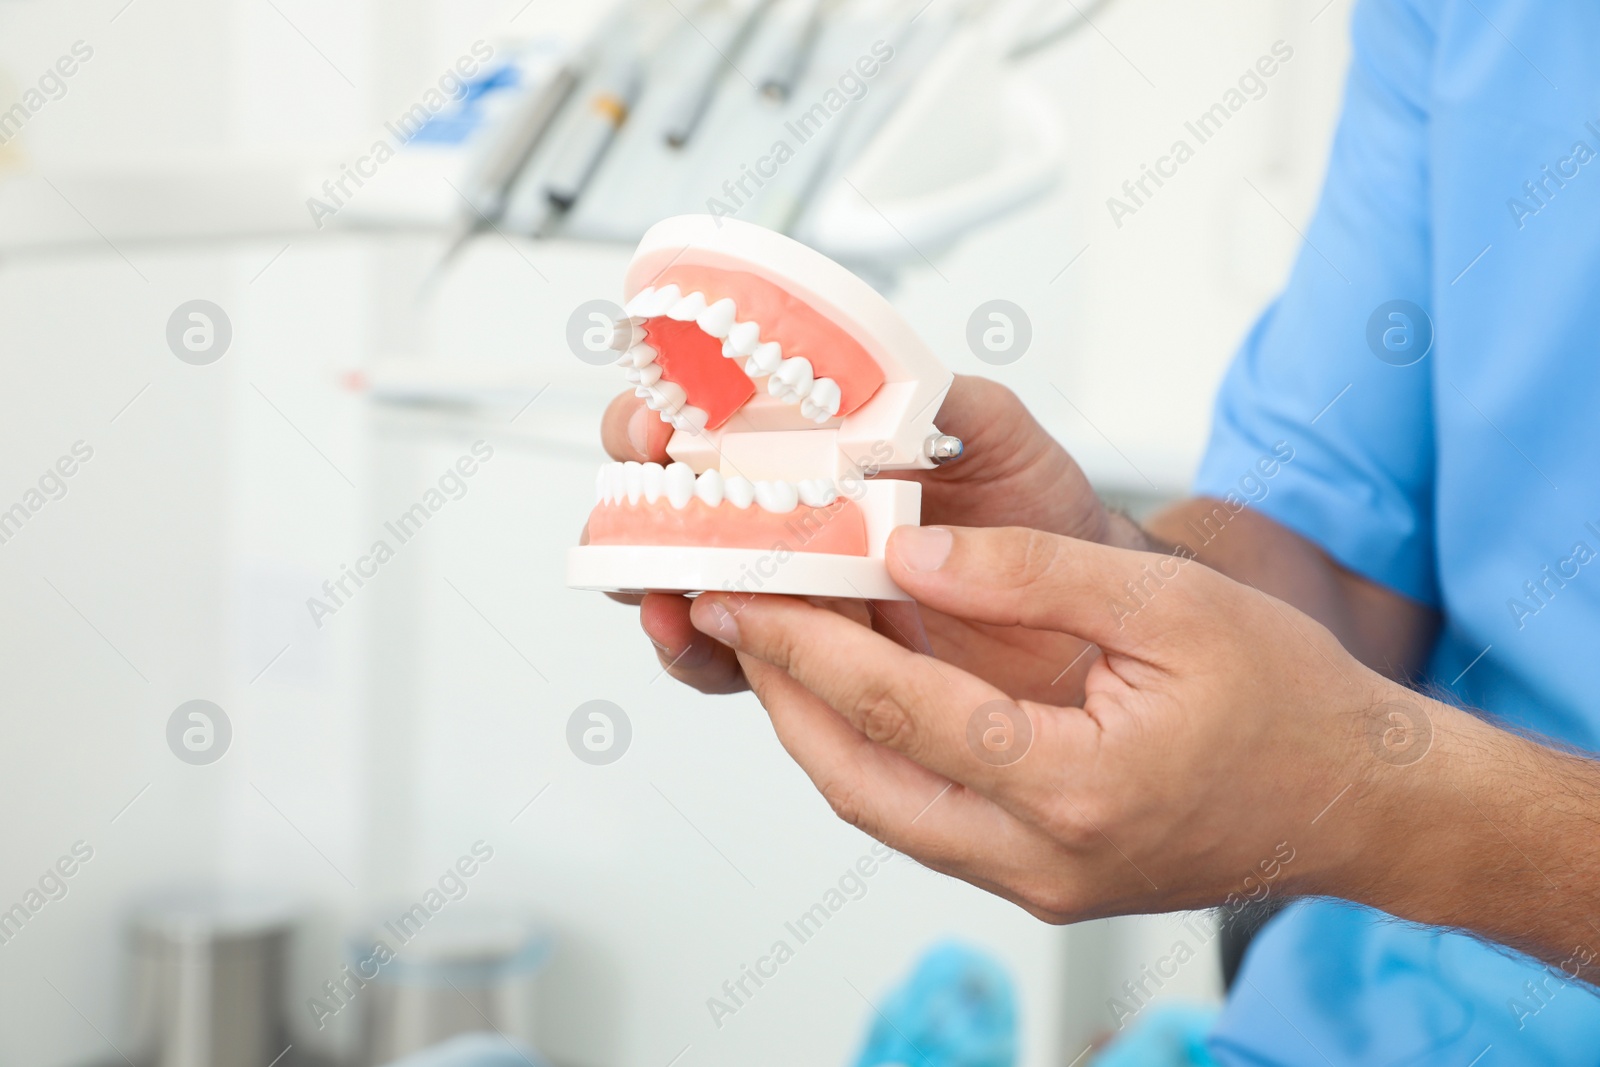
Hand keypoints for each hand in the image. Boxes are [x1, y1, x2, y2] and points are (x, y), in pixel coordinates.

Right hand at [595, 375, 1146, 696]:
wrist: (1080, 605)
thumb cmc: (1036, 512)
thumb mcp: (994, 433)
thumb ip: (937, 400)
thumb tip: (881, 387)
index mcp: (813, 447)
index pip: (709, 416)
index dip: (668, 410)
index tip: (661, 416)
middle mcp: (786, 516)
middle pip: (669, 500)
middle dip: (636, 498)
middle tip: (640, 498)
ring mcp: (790, 589)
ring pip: (684, 583)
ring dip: (650, 580)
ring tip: (658, 586)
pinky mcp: (806, 657)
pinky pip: (733, 656)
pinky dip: (700, 647)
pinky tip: (701, 634)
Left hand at [683, 524, 1417, 921]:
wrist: (1363, 802)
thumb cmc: (1291, 700)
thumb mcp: (1171, 605)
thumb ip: (1032, 575)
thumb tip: (908, 551)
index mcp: (1075, 787)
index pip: (898, 710)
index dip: (805, 645)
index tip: (737, 593)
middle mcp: (1042, 859)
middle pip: (861, 781)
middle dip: (783, 695)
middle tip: (731, 618)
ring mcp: (1038, 885)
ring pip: (883, 811)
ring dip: (819, 730)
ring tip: (776, 649)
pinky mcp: (1042, 884)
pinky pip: (924, 821)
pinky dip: (875, 756)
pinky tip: (859, 697)